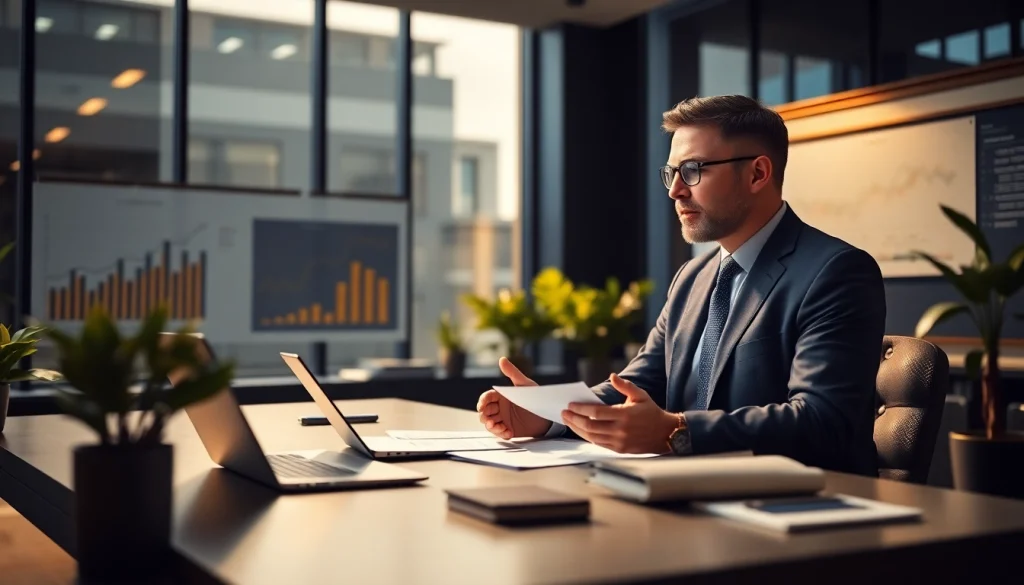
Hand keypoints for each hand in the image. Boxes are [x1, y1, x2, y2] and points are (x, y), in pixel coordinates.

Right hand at [476, 357, 551, 439]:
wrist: (548, 413)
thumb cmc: (536, 396)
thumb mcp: (524, 384)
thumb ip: (513, 372)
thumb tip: (502, 359)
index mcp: (501, 396)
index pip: (486, 398)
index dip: (482, 401)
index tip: (482, 405)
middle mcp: (500, 408)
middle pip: (485, 412)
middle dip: (484, 416)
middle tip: (490, 420)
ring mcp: (504, 419)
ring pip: (490, 423)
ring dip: (491, 426)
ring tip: (499, 427)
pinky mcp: (509, 429)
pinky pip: (500, 433)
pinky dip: (501, 433)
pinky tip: (508, 432)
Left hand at [561, 373, 675, 453]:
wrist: (665, 434)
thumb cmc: (651, 412)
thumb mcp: (640, 395)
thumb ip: (625, 385)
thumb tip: (612, 375)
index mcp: (624, 415)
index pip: (596, 412)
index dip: (581, 409)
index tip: (570, 405)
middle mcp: (620, 430)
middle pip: (590, 426)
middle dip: (574, 420)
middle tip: (564, 413)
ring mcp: (619, 442)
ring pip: (592, 437)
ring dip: (577, 429)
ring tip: (569, 421)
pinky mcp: (619, 449)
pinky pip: (598, 444)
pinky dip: (587, 437)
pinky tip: (581, 430)